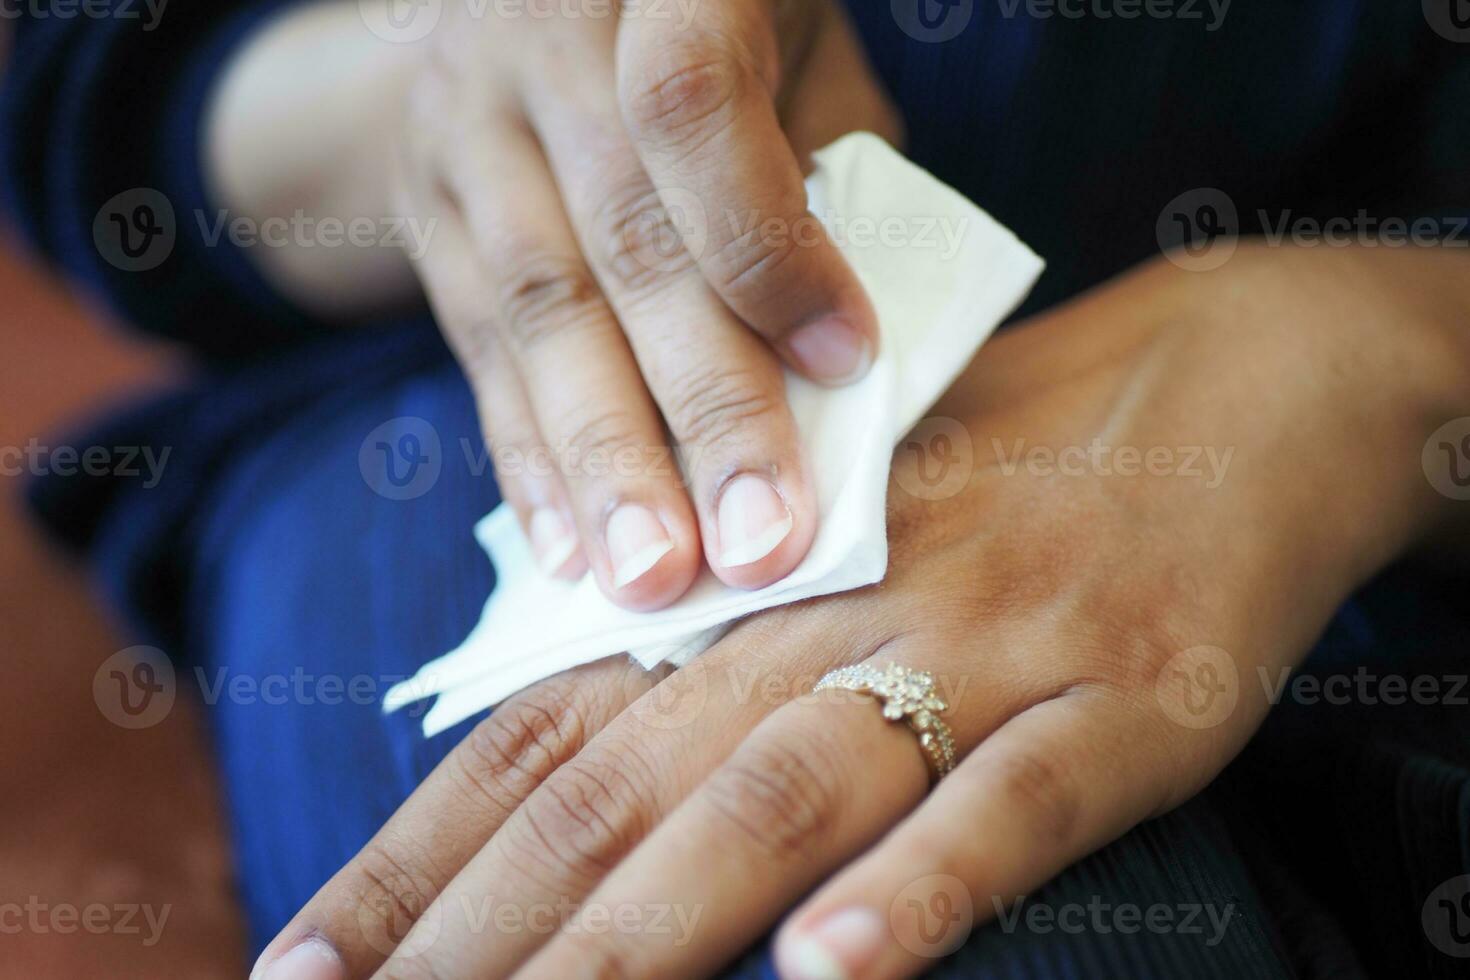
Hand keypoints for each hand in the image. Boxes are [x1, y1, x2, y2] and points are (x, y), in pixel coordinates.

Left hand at [251, 244, 1469, 978]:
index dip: (414, 858)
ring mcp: (980, 652)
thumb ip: (712, 633)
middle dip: (474, 933)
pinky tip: (831, 976)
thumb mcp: (837, 531)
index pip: (542, 736)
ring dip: (649, 931)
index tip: (303, 965)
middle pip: (622, 788)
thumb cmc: (1011, 470)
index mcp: (751, 588)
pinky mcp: (1126, 699)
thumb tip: (557, 716)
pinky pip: (1014, 803)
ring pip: (783, 795)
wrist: (1230, 384)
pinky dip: (922, 887)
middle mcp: (833, 615)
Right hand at [397, 0, 899, 608]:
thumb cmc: (728, 24)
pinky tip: (569, 550)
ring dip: (601, 461)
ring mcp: (462, 121)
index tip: (846, 361)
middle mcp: (535, 33)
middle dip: (695, 407)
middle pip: (618, 239)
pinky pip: (475, 344)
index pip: (690, 108)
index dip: (765, 243)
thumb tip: (846, 368)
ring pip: (534, 308)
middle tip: (756, 546)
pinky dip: (528, 454)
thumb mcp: (801, 54)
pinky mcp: (423, 204)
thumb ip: (825, 176)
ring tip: (655, 578)